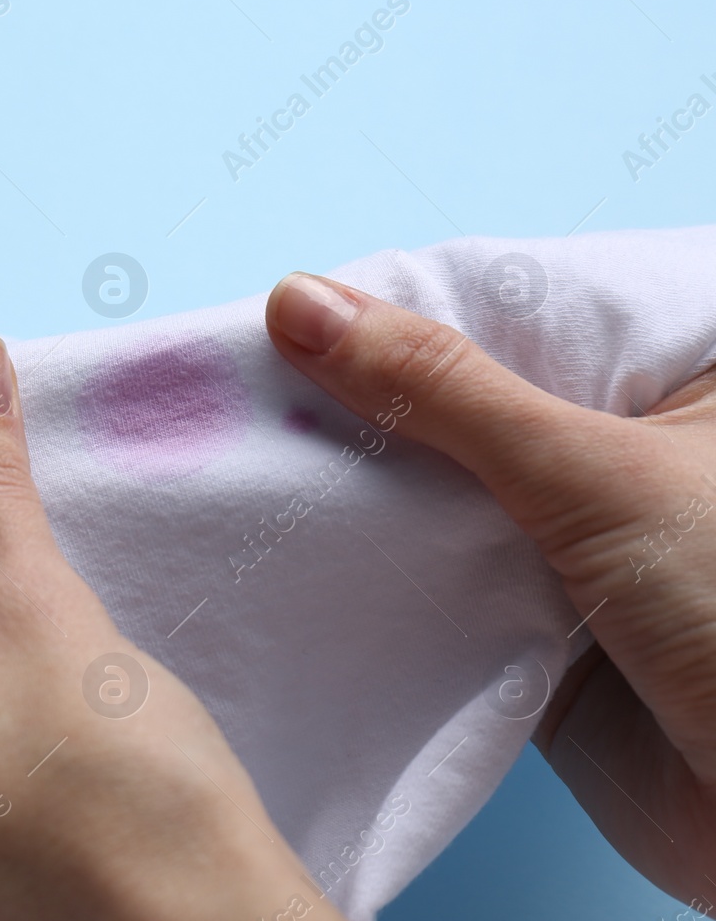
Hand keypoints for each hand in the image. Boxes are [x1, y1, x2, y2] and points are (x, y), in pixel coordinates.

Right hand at [266, 272, 715, 906]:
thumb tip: (302, 306)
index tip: (294, 311)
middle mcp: (632, 443)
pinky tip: (308, 546)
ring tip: (259, 459)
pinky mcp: (542, 624)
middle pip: (474, 392)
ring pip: (449, 487)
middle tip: (248, 389)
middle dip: (371, 398)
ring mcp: (585, 537)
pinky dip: (385, 568)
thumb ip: (443, 391)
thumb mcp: (594, 474)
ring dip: (370, 488)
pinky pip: (444, 576)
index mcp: (685, 367)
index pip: (522, 296)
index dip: (410, 300)